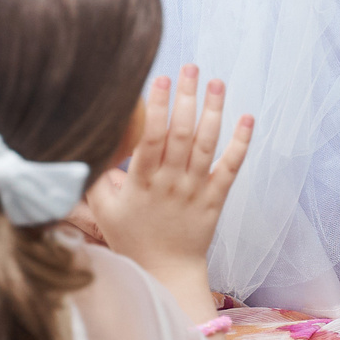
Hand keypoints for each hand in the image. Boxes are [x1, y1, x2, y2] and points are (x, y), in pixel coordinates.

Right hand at [88, 67, 251, 283]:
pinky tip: (247, 118)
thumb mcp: (104, 209)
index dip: (158, 107)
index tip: (161, 79)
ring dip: (213, 111)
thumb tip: (92, 142)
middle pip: (181, 134)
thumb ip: (97, 176)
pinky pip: (231, 168)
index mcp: (142, 183)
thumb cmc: (132, 238)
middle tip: (190, 67)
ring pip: (207, 145)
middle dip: (187, 97)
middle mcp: (171, 183)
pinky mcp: (216, 199)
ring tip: (216, 82)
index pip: (151, 138)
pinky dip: (241, 143)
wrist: (166, 272)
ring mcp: (196, 190)